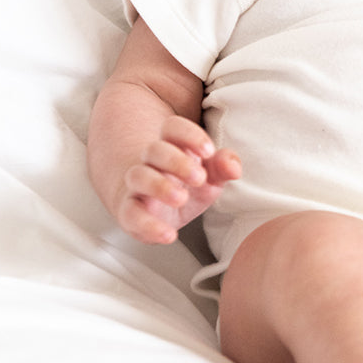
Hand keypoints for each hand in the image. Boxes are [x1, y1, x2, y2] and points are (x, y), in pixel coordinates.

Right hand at [117, 116, 240, 244]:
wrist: (154, 208)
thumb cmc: (185, 185)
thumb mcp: (210, 176)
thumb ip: (222, 167)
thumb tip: (233, 166)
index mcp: (172, 146)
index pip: (173, 128)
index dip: (190, 135)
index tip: (208, 151)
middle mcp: (151, 163)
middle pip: (154, 149)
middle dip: (177, 161)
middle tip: (199, 177)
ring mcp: (137, 186)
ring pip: (138, 176)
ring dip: (159, 186)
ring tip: (181, 198)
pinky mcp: (129, 212)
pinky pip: (130, 214)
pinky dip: (148, 225)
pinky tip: (169, 234)